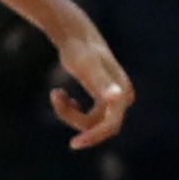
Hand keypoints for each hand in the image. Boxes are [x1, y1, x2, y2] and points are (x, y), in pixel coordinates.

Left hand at [48, 24, 133, 147]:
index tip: (72, 144)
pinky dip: (71, 109)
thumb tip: (117, 97)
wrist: (76, 35)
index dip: (93, 137)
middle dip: (74, 118)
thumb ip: (100, 82)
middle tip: (56, 96)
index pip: (109, 126)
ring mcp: (114, 97)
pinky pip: (88, 115)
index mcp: (121, 95)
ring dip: (68, 112)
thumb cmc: (79, 50)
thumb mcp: (86, 67)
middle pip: (98, 125)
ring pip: (90, 120)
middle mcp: (122, 97)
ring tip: (56, 92)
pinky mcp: (103, 95)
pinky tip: (60, 94)